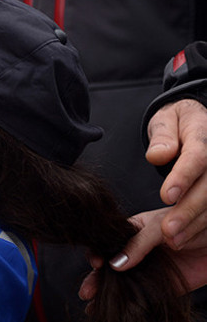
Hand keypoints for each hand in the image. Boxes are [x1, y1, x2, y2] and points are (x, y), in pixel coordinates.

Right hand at [79, 208, 206, 300]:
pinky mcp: (162, 286)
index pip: (107, 243)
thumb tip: (115, 263)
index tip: (96, 263)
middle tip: (87, 292)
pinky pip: (143, 295)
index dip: (97, 253)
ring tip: (94, 305)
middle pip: (110, 266)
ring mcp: (147, 269)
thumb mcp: (159, 227)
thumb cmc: (189, 221)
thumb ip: (137, 244)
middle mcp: (136, 251)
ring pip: (122, 283)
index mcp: (130, 231)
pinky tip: (118, 310)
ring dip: (107, 293)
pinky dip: (129, 304)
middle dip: (96, 279)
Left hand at [146, 99, 206, 249]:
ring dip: (195, 225)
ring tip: (173, 240)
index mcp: (205, 136)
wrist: (201, 122)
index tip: (166, 196)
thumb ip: (162, 135)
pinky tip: (185, 238)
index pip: (197, 157)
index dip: (183, 177)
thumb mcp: (168, 118)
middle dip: (189, 210)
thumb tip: (158, 154)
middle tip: (167, 231)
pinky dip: (202, 228)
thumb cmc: (179, 123)